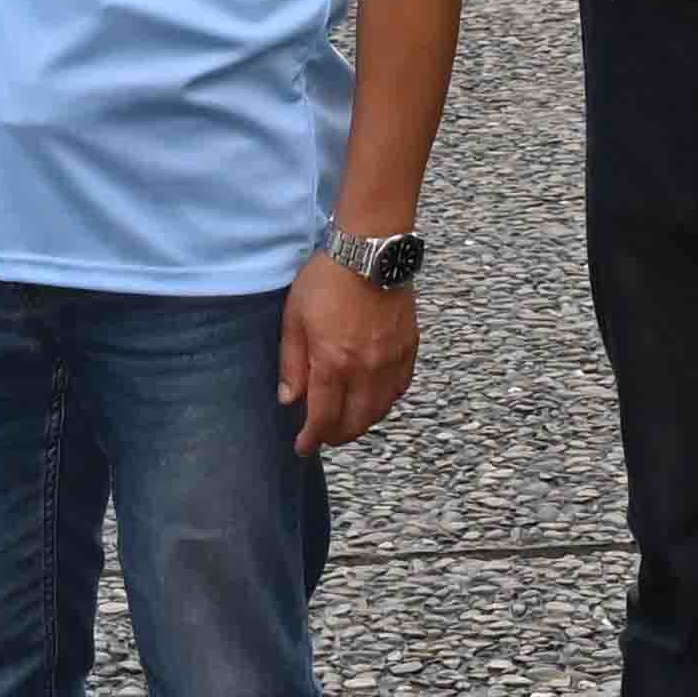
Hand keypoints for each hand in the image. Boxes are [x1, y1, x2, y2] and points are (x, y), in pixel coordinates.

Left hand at [279, 251, 418, 451]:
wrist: (370, 250)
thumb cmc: (327, 280)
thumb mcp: (294, 318)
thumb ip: (292, 363)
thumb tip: (288, 400)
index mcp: (333, 363)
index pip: (323, 418)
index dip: (312, 439)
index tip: (303, 447)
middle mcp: (365, 369)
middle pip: (355, 422)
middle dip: (337, 436)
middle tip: (324, 436)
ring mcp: (391, 360)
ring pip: (380, 409)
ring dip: (362, 422)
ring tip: (347, 420)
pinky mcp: (409, 347)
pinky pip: (400, 387)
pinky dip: (386, 400)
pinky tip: (374, 397)